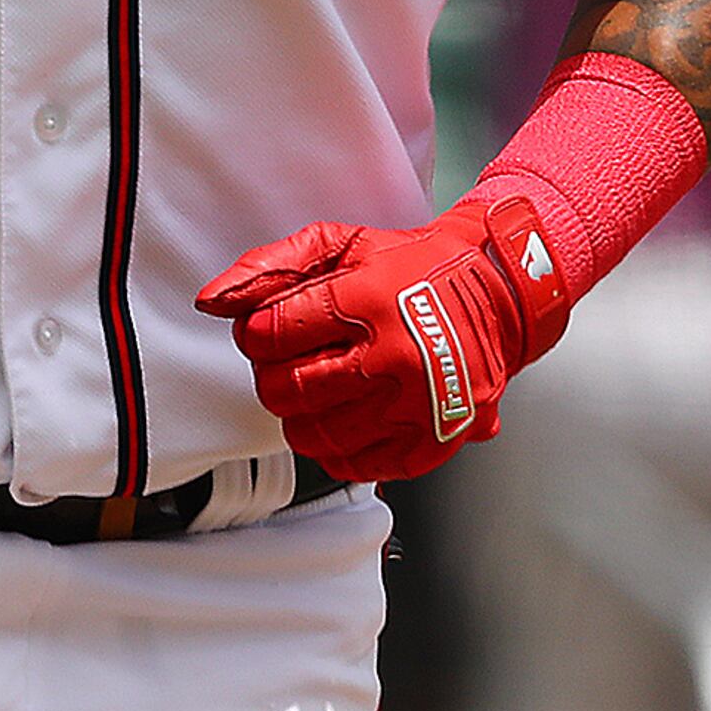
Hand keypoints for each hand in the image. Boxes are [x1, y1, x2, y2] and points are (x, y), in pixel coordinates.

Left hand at [196, 193, 573, 483]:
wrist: (498, 295)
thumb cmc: (413, 269)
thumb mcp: (340, 243)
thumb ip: (270, 266)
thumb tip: (212, 301)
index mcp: (366, 302)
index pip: (268, 336)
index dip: (257, 334)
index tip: (271, 330)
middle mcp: (394, 358)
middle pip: (284, 391)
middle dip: (274, 376)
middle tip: (294, 361)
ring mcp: (415, 406)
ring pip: (312, 435)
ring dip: (302, 415)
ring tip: (324, 387)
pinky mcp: (430, 442)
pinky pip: (352, 466)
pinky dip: (337, 448)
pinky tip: (349, 416)